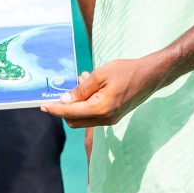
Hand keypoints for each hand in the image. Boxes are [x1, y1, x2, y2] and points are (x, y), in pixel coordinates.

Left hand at [42, 55, 174, 127]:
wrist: (150, 76)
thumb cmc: (126, 72)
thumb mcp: (100, 75)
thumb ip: (81, 89)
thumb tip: (64, 101)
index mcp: (100, 109)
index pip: (70, 113)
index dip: (55, 109)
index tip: (42, 105)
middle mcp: (105, 119)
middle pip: (74, 120)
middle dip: (64, 107)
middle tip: (66, 88)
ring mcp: (110, 120)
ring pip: (83, 119)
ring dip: (76, 104)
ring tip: (82, 81)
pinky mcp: (114, 116)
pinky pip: (93, 115)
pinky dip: (86, 105)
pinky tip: (89, 87)